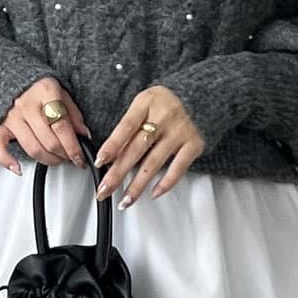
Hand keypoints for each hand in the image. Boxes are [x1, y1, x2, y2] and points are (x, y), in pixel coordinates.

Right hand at [0, 77, 90, 173]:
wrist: (11, 77)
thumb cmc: (38, 87)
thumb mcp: (62, 93)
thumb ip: (74, 114)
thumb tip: (84, 136)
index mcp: (45, 92)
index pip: (62, 127)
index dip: (74, 147)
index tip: (80, 157)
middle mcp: (27, 104)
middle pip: (49, 141)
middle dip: (64, 155)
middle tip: (71, 157)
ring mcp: (12, 116)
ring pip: (32, 149)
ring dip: (48, 160)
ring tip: (57, 159)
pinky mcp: (0, 126)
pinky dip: (7, 161)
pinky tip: (18, 169)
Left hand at [93, 88, 204, 208]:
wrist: (198, 97)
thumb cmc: (164, 104)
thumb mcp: (143, 105)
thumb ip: (128, 127)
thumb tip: (111, 158)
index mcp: (147, 102)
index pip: (126, 127)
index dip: (112, 146)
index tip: (99, 162)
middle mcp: (164, 115)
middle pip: (136, 149)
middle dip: (117, 172)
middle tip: (104, 189)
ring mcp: (180, 130)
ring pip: (153, 163)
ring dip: (137, 185)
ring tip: (126, 199)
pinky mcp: (194, 144)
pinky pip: (178, 168)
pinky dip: (165, 183)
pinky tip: (153, 193)